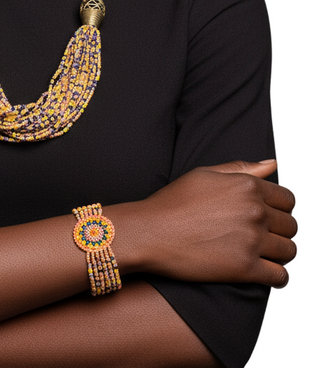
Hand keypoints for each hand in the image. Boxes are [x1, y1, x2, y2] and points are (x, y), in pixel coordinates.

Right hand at [133, 159, 296, 286]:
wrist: (149, 233)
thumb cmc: (172, 203)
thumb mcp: (205, 174)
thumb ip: (242, 168)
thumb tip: (272, 163)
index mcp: (247, 186)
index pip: (288, 199)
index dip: (279, 209)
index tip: (267, 217)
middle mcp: (254, 210)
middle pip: (291, 225)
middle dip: (279, 231)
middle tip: (260, 237)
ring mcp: (251, 240)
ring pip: (289, 250)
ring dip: (279, 254)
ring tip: (261, 254)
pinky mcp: (245, 268)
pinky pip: (280, 276)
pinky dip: (277, 276)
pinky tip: (262, 272)